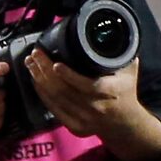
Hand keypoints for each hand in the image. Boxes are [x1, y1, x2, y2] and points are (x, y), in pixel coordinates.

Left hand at [25, 49, 143, 139]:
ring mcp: (83, 119)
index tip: (56, 63)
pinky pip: (53, 108)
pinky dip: (42, 94)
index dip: (69, 75)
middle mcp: (95, 107)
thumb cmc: (126, 93)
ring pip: (56, 98)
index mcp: (110, 92)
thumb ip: (121, 55)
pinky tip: (35, 81)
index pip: (87, 85)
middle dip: (45, 71)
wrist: (125, 124)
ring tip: (31, 63)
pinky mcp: (73, 126)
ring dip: (40, 80)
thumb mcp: (129, 73)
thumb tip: (112, 34)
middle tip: (36, 55)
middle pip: (64, 90)